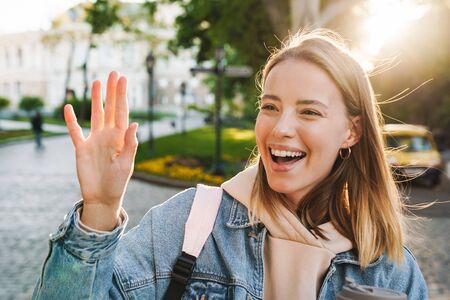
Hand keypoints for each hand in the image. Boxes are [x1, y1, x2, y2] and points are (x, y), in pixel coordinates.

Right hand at [64, 71, 137, 230]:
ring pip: (95, 115)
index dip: (122, 96)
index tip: (123, 79)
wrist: (103, 197)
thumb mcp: (126, 165)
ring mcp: (94, 140)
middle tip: (113, 73)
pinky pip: (75, 131)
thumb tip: (134, 124)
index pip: (121, 112)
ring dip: (96, 99)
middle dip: (112, 92)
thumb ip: (130, 145)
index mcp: (120, 138)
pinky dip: (71, 120)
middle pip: (110, 109)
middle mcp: (108, 135)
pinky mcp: (81, 148)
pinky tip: (69, 107)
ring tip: (97, 82)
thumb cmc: (118, 182)